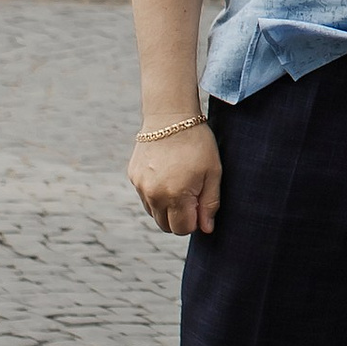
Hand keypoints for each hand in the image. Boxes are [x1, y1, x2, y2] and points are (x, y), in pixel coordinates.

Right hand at [131, 120, 221, 236]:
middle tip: (192, 195)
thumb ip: (210, 204)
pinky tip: (167, 174)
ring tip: (180, 183)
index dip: (195, 221)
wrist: (170, 116)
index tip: (200, 203)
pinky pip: (145, 197)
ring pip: (154, 213)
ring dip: (167, 207)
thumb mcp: (213, 173)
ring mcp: (141, 187)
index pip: (182, 229)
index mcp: (176, 196)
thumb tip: (207, 229)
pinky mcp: (134, 177)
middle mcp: (154, 195)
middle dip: (180, 218)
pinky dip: (156, 194)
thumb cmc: (197, 144)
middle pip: (166, 225)